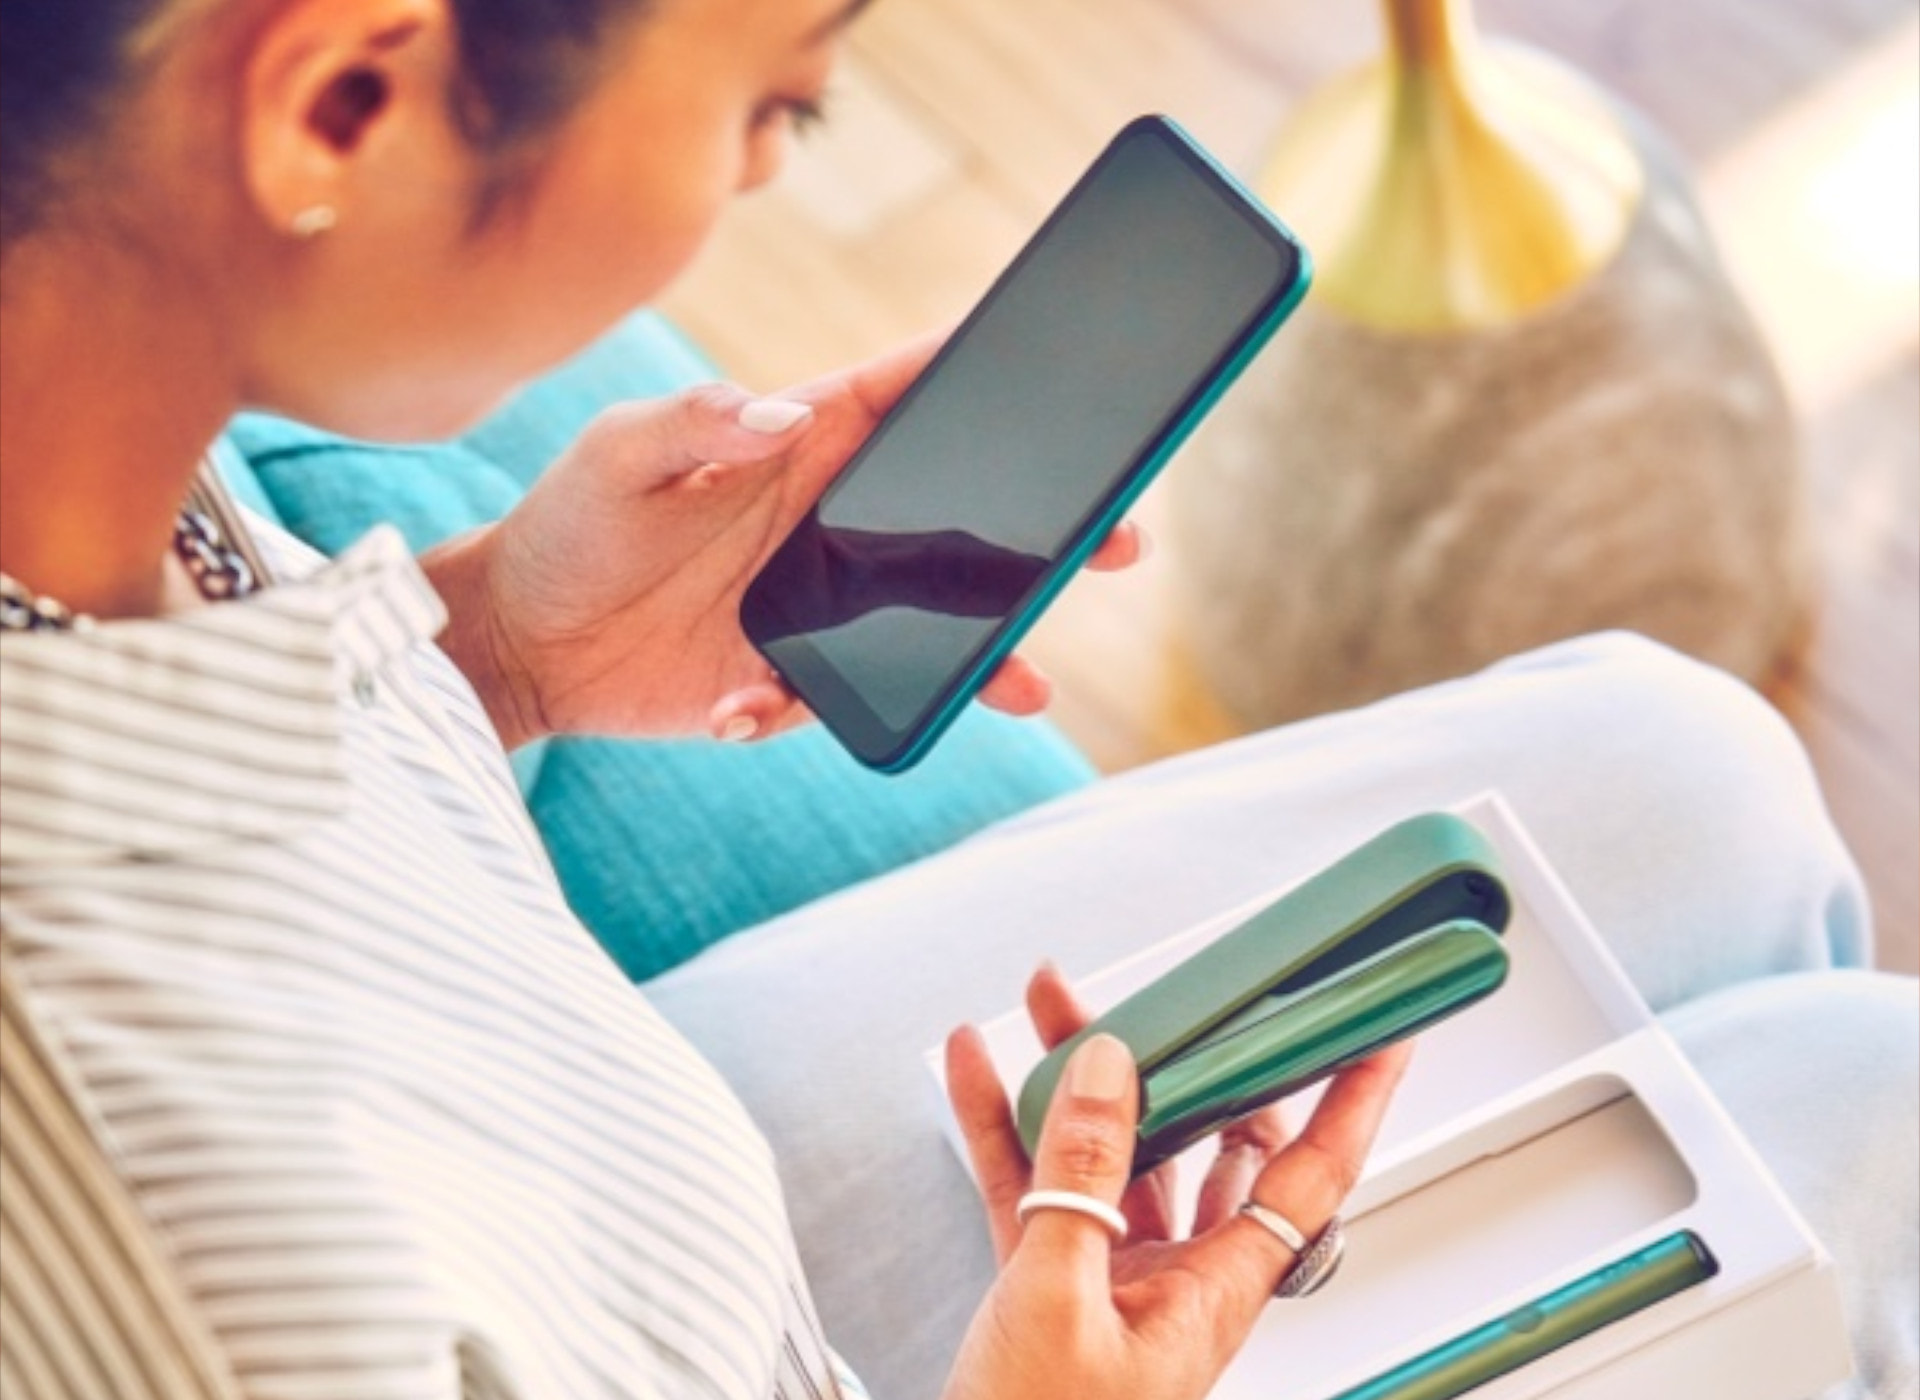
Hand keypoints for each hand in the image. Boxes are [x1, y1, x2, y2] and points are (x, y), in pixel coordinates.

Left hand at [426, 332, 1146, 748]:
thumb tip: (779, 415)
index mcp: (802, 441)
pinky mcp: (793, 675)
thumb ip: (693, 423)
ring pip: (935, 620)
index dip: (982, 373)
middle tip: (1117, 539)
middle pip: (961, 513)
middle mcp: (831, 519)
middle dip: (1042, 526)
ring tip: (1029, 683)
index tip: (1061, 360)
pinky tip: (744, 712)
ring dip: (989, 647)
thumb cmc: (568, 522)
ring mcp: (822, 602)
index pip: (909, 393)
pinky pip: (842, 698)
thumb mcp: (616, 454)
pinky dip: (815, 713)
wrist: (521, 640)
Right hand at [941, 965, 1410, 1399]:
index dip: (1350, 1101)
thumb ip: (1085, 1177)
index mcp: (1214, 1292)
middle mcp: (1174, 1276)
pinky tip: (975, 1071)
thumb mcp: (1058, 1300)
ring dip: (1079, 1078)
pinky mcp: (1045, 1278)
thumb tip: (1111, 1071)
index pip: (1307, 1177)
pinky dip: (1003, 1125)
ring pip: (1111, 1150)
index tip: (1381, 1031)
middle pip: (1200, 1142)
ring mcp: (1108, 1274)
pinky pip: (1032, 1182)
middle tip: (1173, 993)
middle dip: (1184, 1060)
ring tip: (1052, 1005)